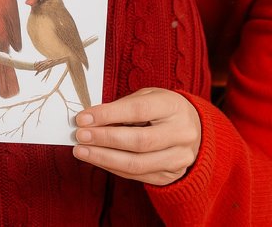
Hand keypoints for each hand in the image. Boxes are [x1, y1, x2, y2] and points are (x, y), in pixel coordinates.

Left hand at [73, 88, 200, 185]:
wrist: (192, 128)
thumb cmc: (161, 108)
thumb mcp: (146, 96)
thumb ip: (122, 107)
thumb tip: (89, 119)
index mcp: (173, 106)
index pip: (138, 110)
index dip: (108, 114)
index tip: (83, 118)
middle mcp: (181, 133)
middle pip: (138, 140)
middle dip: (104, 139)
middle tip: (80, 135)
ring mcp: (179, 157)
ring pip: (137, 163)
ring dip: (104, 157)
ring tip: (81, 150)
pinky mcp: (171, 175)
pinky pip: (137, 175)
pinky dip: (112, 167)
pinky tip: (96, 158)